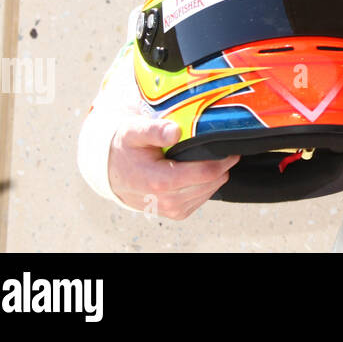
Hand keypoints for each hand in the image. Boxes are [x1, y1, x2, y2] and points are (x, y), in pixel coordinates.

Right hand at [107, 117, 238, 218]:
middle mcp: (168, 200)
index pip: (206, 173)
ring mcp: (172, 209)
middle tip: (222, 147)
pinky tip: (197, 170)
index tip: (230, 146)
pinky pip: (203, 197)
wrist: (112, 172)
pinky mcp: (176, 212)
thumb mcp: (134, 132)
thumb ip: (155, 130)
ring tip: (207, 157)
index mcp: (159, 181)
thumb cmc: (125, 149)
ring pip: (210, 190)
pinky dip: (206, 184)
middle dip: (222, 164)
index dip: (224, 159)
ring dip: (215, 174)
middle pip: (212, 182)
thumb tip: (175, 131)